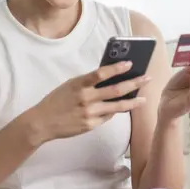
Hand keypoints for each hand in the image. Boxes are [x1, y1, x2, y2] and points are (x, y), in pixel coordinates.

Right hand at [24, 61, 151, 142]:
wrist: (42, 122)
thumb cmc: (57, 100)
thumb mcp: (70, 85)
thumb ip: (88, 82)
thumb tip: (110, 78)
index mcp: (79, 84)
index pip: (101, 73)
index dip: (117, 68)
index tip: (130, 63)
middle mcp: (86, 98)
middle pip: (116, 90)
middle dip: (134, 83)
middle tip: (147, 79)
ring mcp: (89, 113)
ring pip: (117, 106)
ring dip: (132, 102)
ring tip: (143, 99)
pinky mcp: (91, 125)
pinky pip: (107, 117)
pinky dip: (114, 112)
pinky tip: (120, 108)